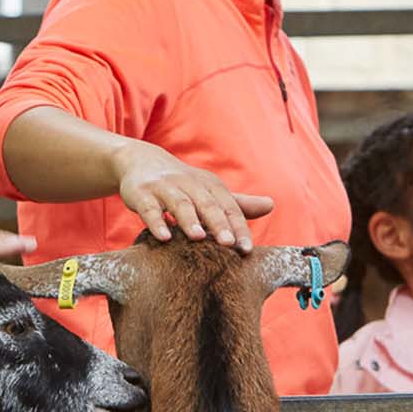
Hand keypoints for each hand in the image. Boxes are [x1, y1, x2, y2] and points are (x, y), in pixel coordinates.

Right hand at [110, 140, 272, 250]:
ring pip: (180, 204)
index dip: (238, 228)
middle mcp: (189, 184)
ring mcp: (164, 188)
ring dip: (189, 220)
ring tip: (199, 237)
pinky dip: (156, 222)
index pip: (229, 208)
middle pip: (207, 204)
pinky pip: (149, 209)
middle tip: (228, 244)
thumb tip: (271, 205)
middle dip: (218, 223)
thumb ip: (238, 204)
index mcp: (209, 186)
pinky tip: (163, 238)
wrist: (141, 162)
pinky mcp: (141, 194)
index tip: (246, 250)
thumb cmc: (182, 184)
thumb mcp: (209, 191)